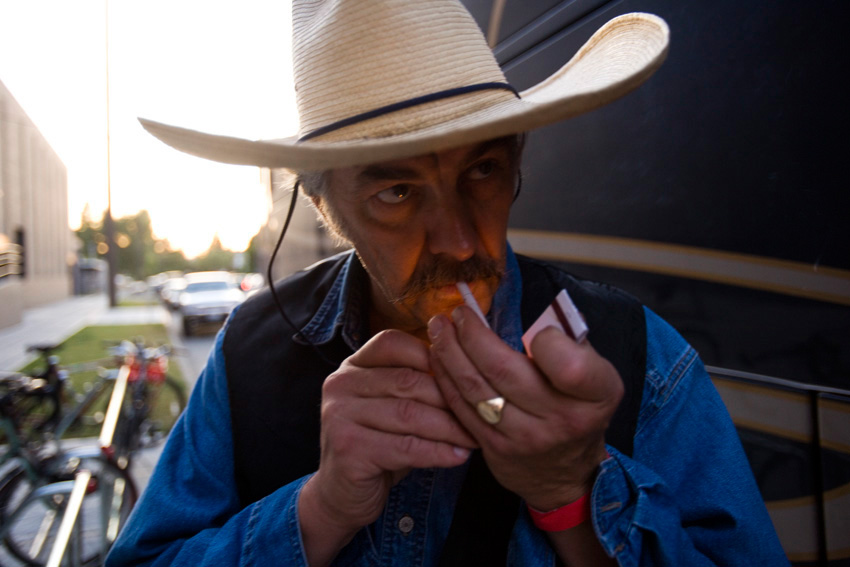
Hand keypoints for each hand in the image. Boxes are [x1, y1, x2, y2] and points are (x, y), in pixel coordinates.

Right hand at [299, 329, 475, 564]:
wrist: (342, 495)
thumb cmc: (378, 444)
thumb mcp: (392, 407)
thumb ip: (415, 384)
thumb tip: (467, 368)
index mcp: (353, 366)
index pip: (393, 343)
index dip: (432, 356)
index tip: (462, 374)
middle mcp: (341, 383)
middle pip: (408, 380)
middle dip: (449, 397)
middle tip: (481, 412)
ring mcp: (339, 414)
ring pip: (409, 413)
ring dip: (449, 427)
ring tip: (474, 437)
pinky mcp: (348, 448)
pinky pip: (405, 446)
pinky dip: (437, 452)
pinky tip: (458, 456)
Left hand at [427, 305, 622, 510]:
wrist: (566, 472)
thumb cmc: (578, 408)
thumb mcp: (596, 376)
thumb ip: (572, 343)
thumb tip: (546, 311)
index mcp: (595, 395)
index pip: (569, 365)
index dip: (547, 341)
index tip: (534, 329)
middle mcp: (561, 419)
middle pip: (504, 370)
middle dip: (473, 335)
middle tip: (459, 313)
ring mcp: (524, 437)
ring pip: (475, 388)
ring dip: (450, 352)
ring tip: (439, 327)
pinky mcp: (494, 448)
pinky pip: (462, 408)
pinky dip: (446, 378)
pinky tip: (439, 356)